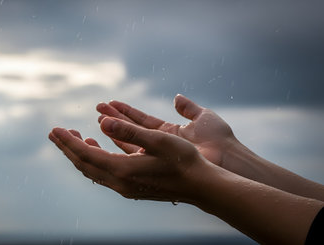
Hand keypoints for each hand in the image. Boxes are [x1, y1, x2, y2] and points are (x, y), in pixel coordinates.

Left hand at [48, 117, 207, 202]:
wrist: (200, 186)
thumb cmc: (183, 161)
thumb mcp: (158, 140)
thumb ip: (129, 131)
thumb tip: (102, 122)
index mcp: (121, 170)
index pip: (85, 154)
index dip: (68, 141)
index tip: (55, 129)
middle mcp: (118, 182)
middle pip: (83, 164)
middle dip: (67, 148)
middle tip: (55, 133)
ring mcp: (124, 187)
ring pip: (92, 169)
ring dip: (80, 153)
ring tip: (72, 138)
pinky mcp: (131, 187)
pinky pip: (103, 173)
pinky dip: (94, 159)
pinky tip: (96, 147)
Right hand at [96, 94, 237, 166]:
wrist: (227, 161)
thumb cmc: (219, 140)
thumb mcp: (203, 118)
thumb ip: (188, 108)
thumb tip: (177, 97)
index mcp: (170, 132)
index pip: (141, 120)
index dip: (125, 111)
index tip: (109, 102)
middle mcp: (160, 145)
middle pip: (131, 130)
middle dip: (113, 119)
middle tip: (96, 109)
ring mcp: (157, 156)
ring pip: (128, 141)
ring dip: (112, 130)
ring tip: (97, 120)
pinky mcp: (156, 165)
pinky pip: (133, 151)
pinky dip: (119, 142)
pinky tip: (105, 134)